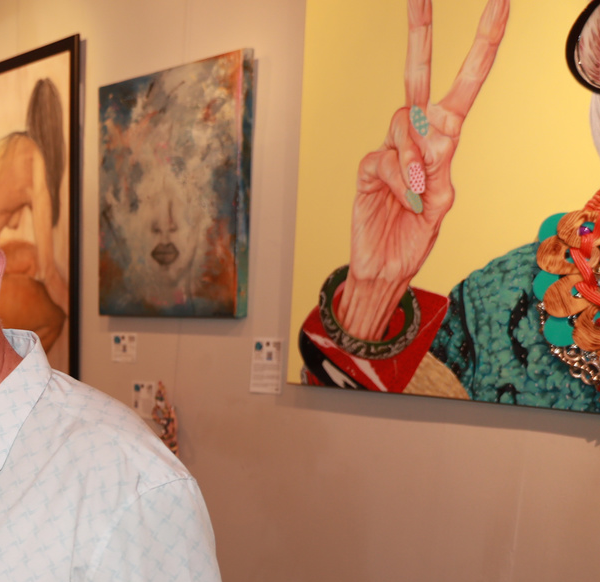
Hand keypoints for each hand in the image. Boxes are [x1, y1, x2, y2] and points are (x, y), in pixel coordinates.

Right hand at [339, 0, 508, 339]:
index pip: (466, 82)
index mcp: (445, 137)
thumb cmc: (415, 236)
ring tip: (419, 195)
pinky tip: (405, 199)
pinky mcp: (368, 166)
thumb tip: (419, 155)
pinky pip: (387, 159)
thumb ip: (436, 175)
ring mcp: (390, 148)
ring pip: (405, 125)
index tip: (498, 4)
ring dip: (417, 161)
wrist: (384, 268)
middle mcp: (417, 135)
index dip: (483, 44)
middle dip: (421, 32)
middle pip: (417, 75)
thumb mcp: (442, 206)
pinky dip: (401, 181)